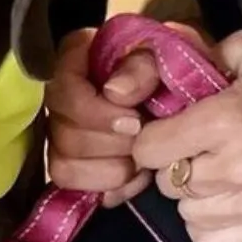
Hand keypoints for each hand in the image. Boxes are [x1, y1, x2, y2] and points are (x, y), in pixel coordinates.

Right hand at [43, 22, 214, 207]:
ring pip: (63, 164)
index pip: (63, 88)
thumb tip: (115, 93)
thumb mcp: (164, 56)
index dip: (96, 112)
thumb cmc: (170, 69)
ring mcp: (60, 131)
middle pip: (63, 132)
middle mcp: (59, 94)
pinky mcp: (70, 163)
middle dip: (112, 145)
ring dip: (111, 169)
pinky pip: (72, 185)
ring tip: (142, 160)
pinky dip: (108, 186)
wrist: (182, 96)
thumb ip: (142, 66)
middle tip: (145, 140)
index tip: (136, 121)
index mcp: (76, 55)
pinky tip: (136, 175)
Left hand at [132, 33, 241, 241]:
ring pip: (188, 216)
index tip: (164, 133)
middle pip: (168, 183)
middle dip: (175, 166)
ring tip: (218, 177)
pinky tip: (230, 204)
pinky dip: (212, 228)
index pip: (150, 148)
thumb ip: (207, 56)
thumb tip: (170, 68)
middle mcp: (239, 167)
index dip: (150, 139)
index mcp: (229, 118)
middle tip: (197, 151)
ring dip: (195, 198)